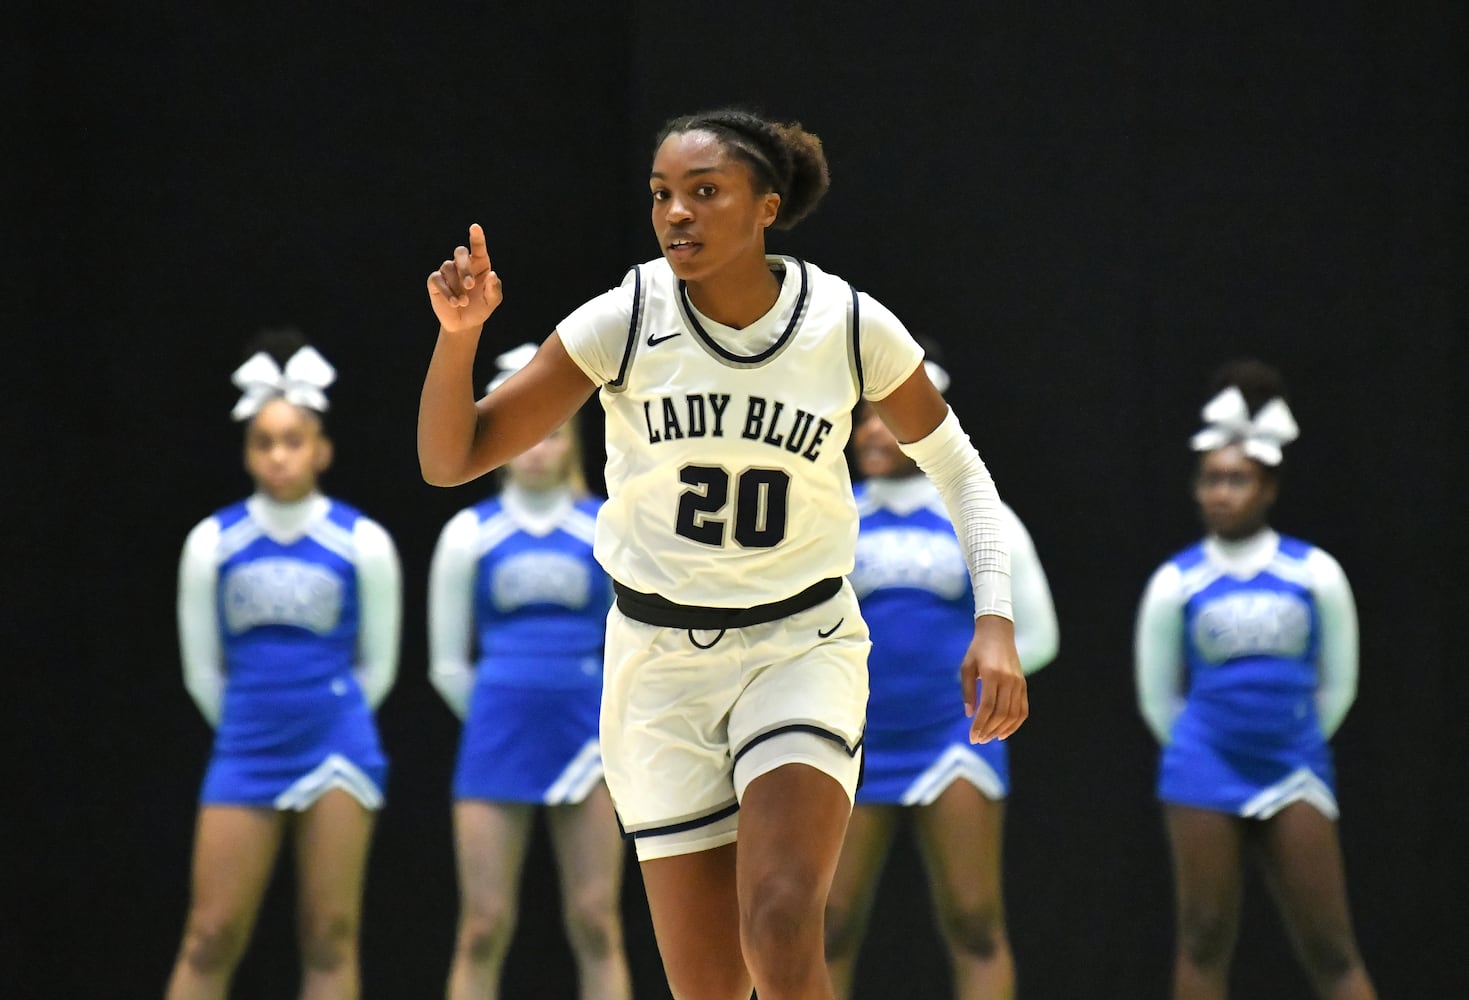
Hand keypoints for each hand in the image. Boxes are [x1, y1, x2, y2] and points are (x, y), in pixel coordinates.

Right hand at [427, 223, 503, 332]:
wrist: (465, 324)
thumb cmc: (481, 308)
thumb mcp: (492, 300)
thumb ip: (494, 288)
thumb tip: (492, 275)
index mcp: (479, 264)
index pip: (477, 247)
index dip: (476, 236)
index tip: (475, 227)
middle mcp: (462, 264)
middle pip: (459, 252)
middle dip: (464, 267)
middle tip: (470, 285)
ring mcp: (447, 271)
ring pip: (448, 267)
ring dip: (457, 286)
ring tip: (463, 302)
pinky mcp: (435, 281)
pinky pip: (437, 279)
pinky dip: (447, 292)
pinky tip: (454, 303)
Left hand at [961, 615, 1028, 742]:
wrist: (998, 633)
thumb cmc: (978, 650)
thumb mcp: (966, 667)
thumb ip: (967, 691)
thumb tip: (970, 714)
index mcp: (992, 674)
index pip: (988, 706)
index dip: (980, 724)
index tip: (972, 736)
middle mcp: (1008, 680)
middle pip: (1001, 713)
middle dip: (989, 730)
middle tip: (978, 740)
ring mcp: (1018, 683)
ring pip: (1013, 714)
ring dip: (1001, 730)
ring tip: (988, 738)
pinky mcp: (1023, 685)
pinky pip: (1023, 710)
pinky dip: (1015, 724)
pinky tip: (1003, 732)